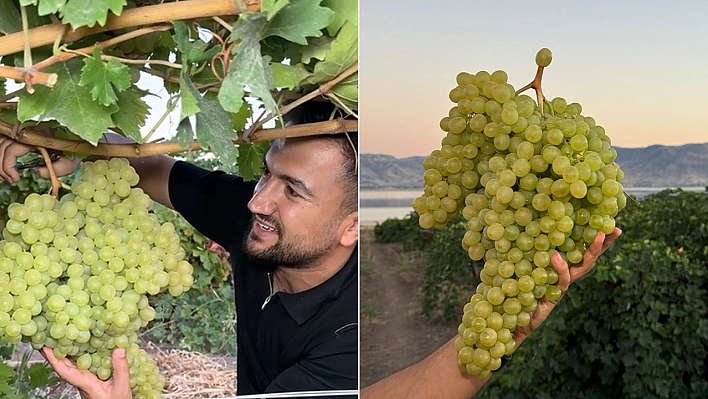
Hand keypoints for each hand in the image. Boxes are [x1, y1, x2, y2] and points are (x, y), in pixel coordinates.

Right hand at [0, 137, 79, 182]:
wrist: (79, 139)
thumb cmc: (75, 150)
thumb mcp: (71, 162)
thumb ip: (58, 169)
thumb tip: (38, 172)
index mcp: (37, 136)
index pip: (12, 149)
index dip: (8, 165)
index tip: (15, 179)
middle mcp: (27, 130)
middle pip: (3, 146)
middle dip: (3, 166)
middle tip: (11, 180)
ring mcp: (24, 130)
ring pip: (2, 143)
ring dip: (2, 160)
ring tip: (10, 175)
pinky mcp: (22, 133)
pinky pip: (6, 141)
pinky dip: (5, 155)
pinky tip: (10, 167)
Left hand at [42, 347, 132, 398]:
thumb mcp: (121, 387)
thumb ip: (121, 369)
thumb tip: (118, 349)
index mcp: (85, 384)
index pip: (65, 371)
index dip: (54, 359)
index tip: (45, 348)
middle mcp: (81, 381)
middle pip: (63, 367)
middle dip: (54, 353)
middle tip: (47, 338)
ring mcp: (84, 380)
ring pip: (70, 366)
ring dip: (64, 353)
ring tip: (60, 339)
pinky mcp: (89, 379)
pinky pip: (79, 365)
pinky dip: (77, 355)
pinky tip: (80, 348)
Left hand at [513, 227, 621, 342]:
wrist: (508, 317)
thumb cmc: (512, 288)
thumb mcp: (517, 264)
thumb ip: (521, 249)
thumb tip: (517, 225)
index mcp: (557, 267)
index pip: (579, 250)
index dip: (594, 240)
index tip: (608, 224)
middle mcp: (563, 276)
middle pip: (587, 259)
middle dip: (602, 245)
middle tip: (614, 230)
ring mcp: (559, 287)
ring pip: (581, 269)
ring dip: (590, 252)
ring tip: (597, 235)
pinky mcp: (553, 297)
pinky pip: (561, 281)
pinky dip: (560, 269)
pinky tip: (557, 256)